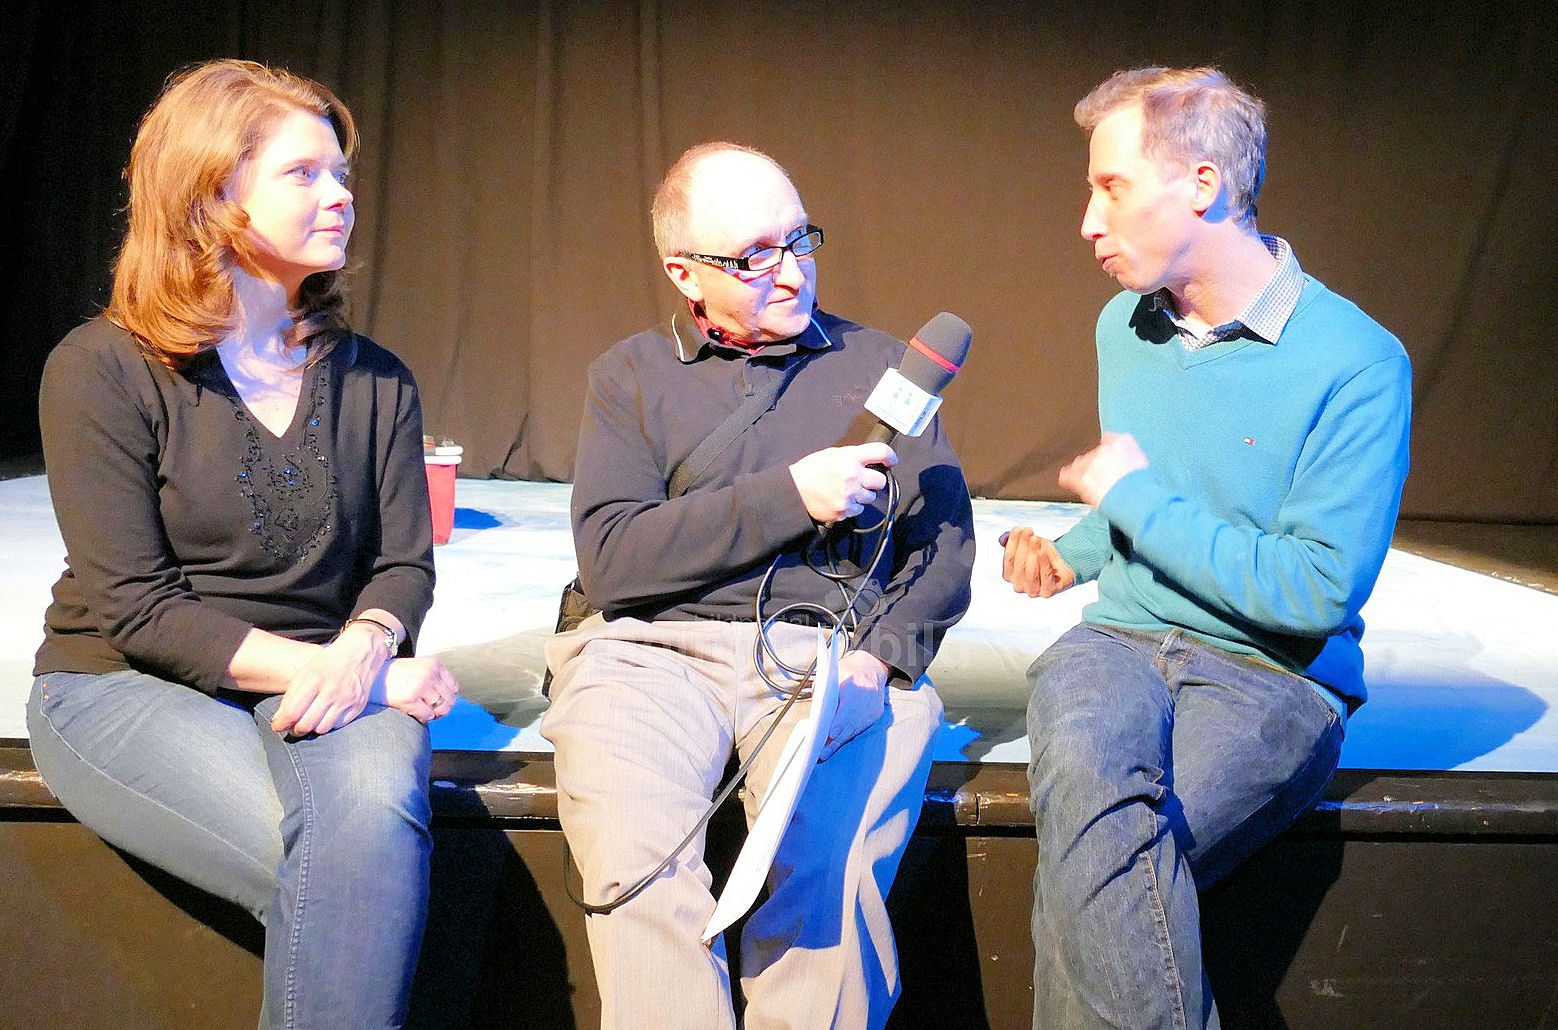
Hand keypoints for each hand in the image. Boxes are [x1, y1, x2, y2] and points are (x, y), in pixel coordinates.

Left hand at [270, 626, 384, 735]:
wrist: (361, 652)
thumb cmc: (329, 661)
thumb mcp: (306, 671)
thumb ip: (292, 695)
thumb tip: (280, 719)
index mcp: (314, 679)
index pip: (293, 712)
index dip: (281, 724)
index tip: (277, 726)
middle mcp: (331, 691)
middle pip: (306, 725)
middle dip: (295, 729)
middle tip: (293, 726)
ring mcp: (346, 700)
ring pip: (322, 729)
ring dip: (313, 728)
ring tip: (310, 720)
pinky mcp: (358, 706)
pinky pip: (338, 725)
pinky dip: (329, 723)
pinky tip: (326, 715)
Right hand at [375, 657, 460, 723]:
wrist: (372, 677)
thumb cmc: (395, 675)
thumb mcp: (419, 668)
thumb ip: (434, 679)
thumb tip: (449, 700)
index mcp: (434, 665)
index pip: (454, 686)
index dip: (447, 696)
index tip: (438, 701)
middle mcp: (430, 674)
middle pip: (450, 700)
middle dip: (441, 708)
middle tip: (429, 709)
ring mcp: (421, 686)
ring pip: (442, 709)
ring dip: (433, 713)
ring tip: (422, 711)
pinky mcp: (410, 698)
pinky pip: (428, 715)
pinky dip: (423, 718)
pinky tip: (413, 712)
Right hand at [788, 443, 896, 523]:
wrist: (794, 491)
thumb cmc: (812, 469)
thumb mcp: (832, 454)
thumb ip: (853, 456)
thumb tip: (870, 461)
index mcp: (850, 458)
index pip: (881, 452)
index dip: (890, 456)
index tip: (891, 461)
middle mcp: (853, 476)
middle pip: (881, 481)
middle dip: (874, 481)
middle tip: (864, 480)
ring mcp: (850, 496)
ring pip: (871, 497)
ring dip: (863, 495)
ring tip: (848, 491)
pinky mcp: (845, 511)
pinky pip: (859, 510)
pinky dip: (853, 506)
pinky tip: (841, 500)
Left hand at [820, 650, 888, 760]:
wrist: (871, 668)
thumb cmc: (847, 671)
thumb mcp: (831, 675)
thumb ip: (822, 692)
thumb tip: (814, 714)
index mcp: (853, 688)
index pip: (845, 711)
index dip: (837, 725)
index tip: (829, 736)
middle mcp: (865, 700)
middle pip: (849, 725)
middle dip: (835, 740)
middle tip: (821, 754)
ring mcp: (872, 709)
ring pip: (855, 729)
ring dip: (840, 741)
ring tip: (826, 753)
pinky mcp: (876, 714)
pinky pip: (861, 727)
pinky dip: (849, 734)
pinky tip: (838, 742)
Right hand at [999, 527, 1075, 597]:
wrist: (1063, 563)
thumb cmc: (1042, 554)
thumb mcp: (1027, 544)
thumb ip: (1014, 541)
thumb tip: (1003, 539)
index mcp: (1010, 576)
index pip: (1008, 560)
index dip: (1012, 544)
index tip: (1018, 529)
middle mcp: (1019, 586)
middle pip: (1019, 565)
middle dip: (1023, 546)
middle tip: (1029, 531)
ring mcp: (1033, 591)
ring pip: (1030, 573)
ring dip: (1032, 554)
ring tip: (1036, 539)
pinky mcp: (1048, 592)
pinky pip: (1045, 578)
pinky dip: (1043, 564)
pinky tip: (1042, 552)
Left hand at [1058, 432, 1147, 506]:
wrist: (1138, 498)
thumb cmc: (1145, 486)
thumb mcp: (1143, 463)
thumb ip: (1130, 455)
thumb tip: (1126, 461)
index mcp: (1123, 441)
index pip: (1108, 440)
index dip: (1107, 453)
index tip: (1107, 460)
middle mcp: (1105, 449)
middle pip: (1093, 454)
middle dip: (1096, 465)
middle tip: (1103, 478)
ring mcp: (1091, 462)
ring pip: (1081, 464)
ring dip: (1084, 472)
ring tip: (1092, 484)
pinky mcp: (1081, 478)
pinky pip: (1067, 476)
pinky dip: (1068, 479)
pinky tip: (1068, 481)